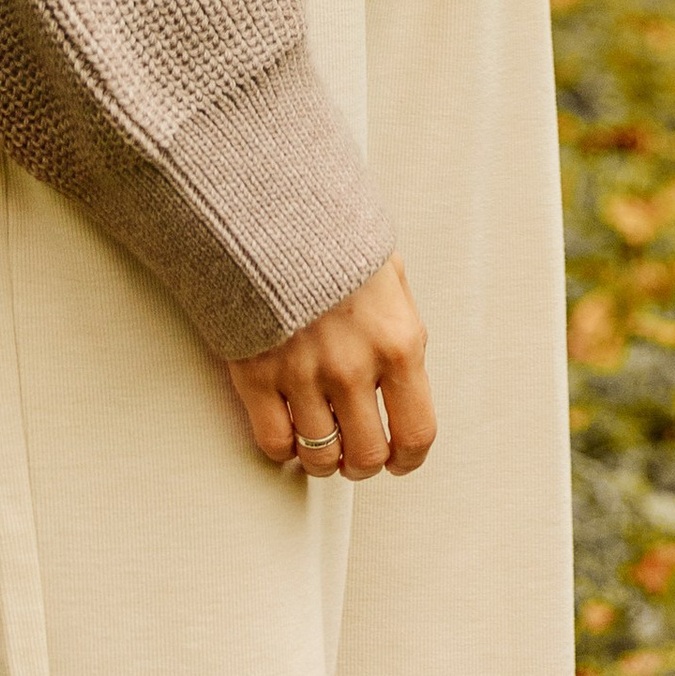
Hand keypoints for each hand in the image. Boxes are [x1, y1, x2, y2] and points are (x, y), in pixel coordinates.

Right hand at [228, 256, 434, 480]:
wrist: (273, 212)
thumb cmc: (333, 238)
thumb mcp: (390, 279)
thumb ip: (399, 334)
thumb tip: (404, 377)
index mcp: (399, 343)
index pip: (416, 432)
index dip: (408, 458)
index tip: (399, 459)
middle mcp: (354, 368)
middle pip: (366, 457)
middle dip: (363, 463)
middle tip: (355, 453)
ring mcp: (303, 375)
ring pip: (319, 457)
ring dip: (323, 458)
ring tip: (321, 440)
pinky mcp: (258, 375)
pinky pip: (273, 442)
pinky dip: (283, 445)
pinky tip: (289, 426)